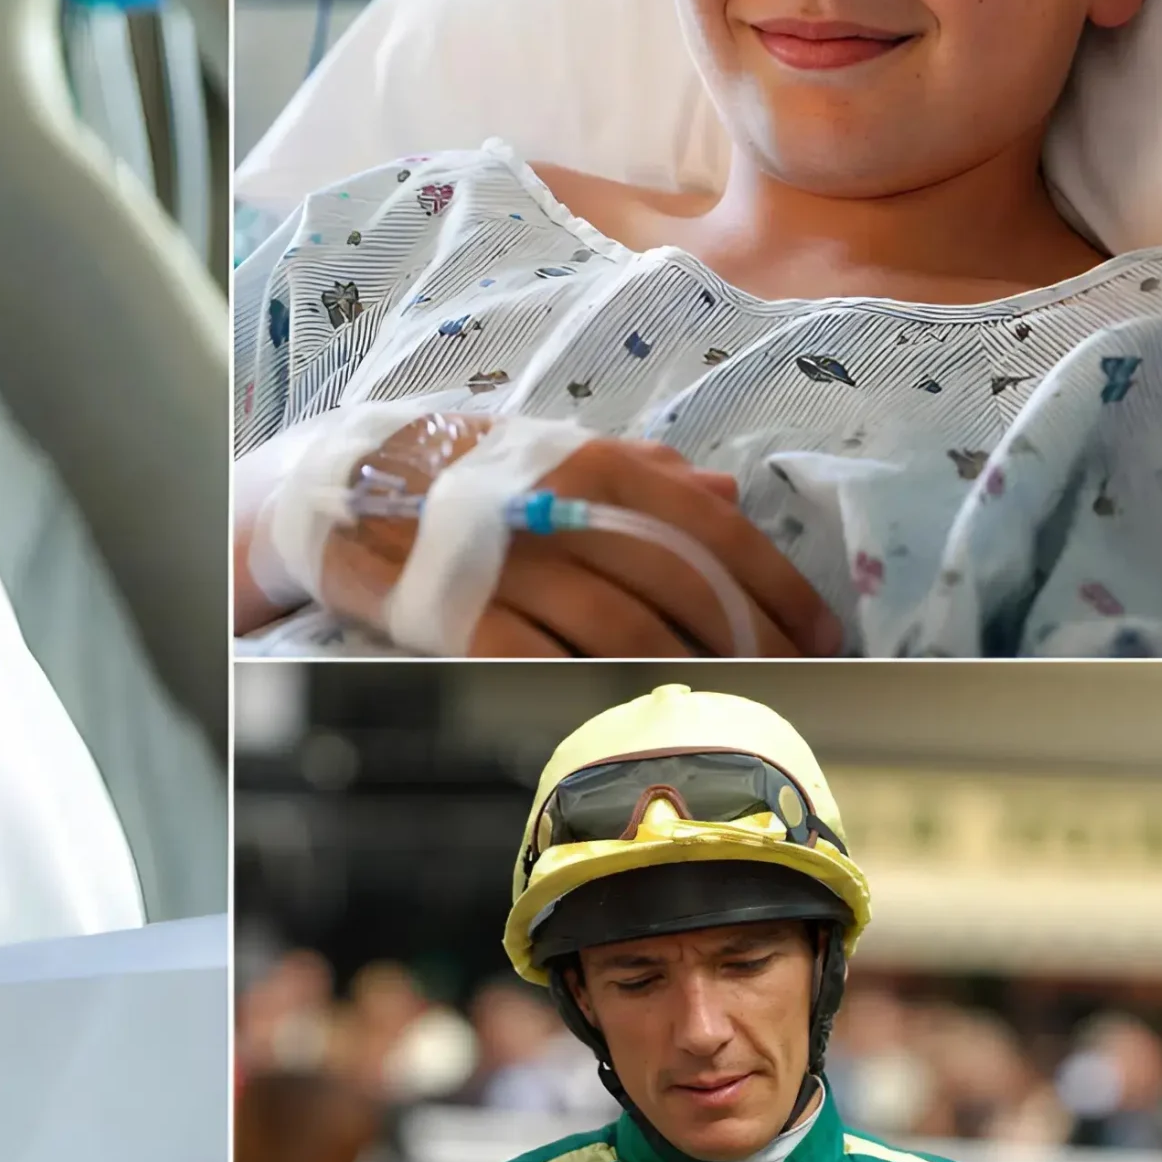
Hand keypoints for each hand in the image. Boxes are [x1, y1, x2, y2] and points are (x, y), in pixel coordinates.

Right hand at [317, 422, 842, 656]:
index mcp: (599, 463)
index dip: (778, 589)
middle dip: (748, 645)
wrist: (339, 489)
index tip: (821, 636)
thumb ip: (645, 475)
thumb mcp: (558, 453)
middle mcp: (563, 508)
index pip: (715, 530)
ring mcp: (511, 564)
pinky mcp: (460, 614)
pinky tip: (626, 708)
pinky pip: (543, 660)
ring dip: (683, 675)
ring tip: (721, 705)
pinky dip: (593, 686)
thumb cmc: (463, 475)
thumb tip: (727, 492)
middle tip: (789, 685)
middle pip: (683, 590)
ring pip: (623, 632)